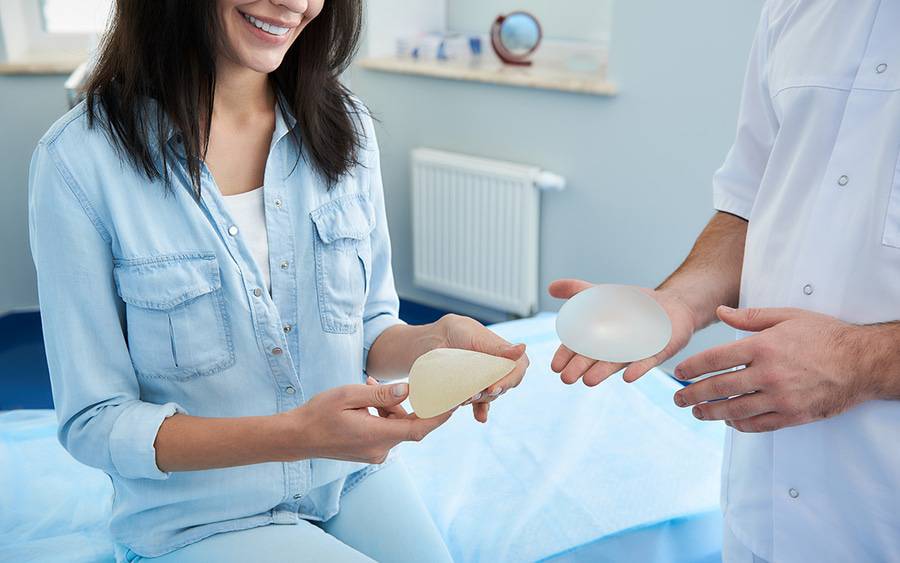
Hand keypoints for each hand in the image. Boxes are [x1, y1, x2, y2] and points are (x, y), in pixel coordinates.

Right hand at [286, 382, 451, 463]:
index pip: (420, 428)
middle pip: (408, 424)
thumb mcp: (349, 396)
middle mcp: (380, 449)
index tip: (454, 401)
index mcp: (378, 435)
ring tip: (367, 389)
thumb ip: (381, 394)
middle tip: (394, 383)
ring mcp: (374, 453)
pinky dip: (381, 415)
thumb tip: (408, 389)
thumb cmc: (319, 414)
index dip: (440, 415)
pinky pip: (384, 431)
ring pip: (395, 426)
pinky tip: (366, 401)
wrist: (296, 437)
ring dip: (389, 407)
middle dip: (405, 403)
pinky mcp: (368, 452)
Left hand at [436, 314, 529, 422]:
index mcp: (504, 353)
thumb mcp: (474, 334)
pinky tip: (480, 418)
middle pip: (504, 386)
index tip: (493, 388)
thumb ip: (497, 345)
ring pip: (490, 396)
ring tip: (463, 399)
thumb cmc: (455, 331)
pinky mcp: (473, 389)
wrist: (434, 340)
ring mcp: (486, 380)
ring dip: (479, 400)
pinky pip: (481, 404)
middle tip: (472, 395)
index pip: (517, 370)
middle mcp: (498, 367)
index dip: (509, 381)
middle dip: (489, 393)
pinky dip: (481, 411)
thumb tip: (523, 348)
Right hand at [548, 279, 697, 384]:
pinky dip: (637, 369)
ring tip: (588, 381)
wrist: (671, 305)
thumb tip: (550, 287)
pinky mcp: (657, 352)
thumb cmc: (632, 305)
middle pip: (593, 359)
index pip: (578, 348)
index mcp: (599, 338)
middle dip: (580, 368)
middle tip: (567, 378)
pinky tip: (627, 376)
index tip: (555, 366)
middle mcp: (614, 348)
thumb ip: (577, 291)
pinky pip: (646, 362)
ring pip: (615, 363)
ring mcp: (635, 351)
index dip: (566, 356)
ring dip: (602, 372)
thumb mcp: (602, 294)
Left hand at [673, 306, 876, 432]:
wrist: (862, 363)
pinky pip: (758, 424)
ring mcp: (780, 398)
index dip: (693, 367)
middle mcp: (768, 374)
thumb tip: (720, 312)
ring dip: (711, 412)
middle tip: (678, 398)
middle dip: (693, 394)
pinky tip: (729, 421)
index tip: (680, 373)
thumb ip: (750, 317)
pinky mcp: (793, 415)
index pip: (716, 359)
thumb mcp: (787, 316)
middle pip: (719, 387)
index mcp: (763, 347)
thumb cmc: (826, 336)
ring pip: (735, 409)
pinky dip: (739, 424)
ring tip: (697, 412)